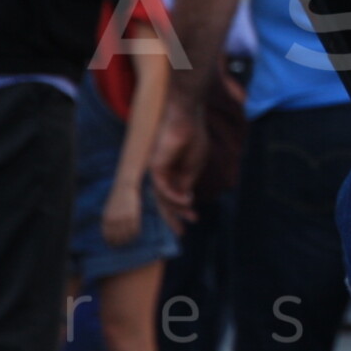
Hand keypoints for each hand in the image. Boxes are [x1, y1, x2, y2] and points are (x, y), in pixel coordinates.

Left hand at [102, 182, 142, 247]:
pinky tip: (137, 232)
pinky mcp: (133, 215)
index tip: (116, 245)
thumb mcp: (109, 209)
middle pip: (117, 237)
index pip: (108, 236)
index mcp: (106, 219)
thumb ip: (109, 220)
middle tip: (125, 243)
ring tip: (131, 239)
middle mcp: (113, 220)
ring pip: (127, 234)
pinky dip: (136, 232)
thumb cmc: (117, 197)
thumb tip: (110, 234)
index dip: (112, 242)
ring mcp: (123, 218)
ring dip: (129, 238)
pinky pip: (134, 228)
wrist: (125, 185)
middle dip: (121, 242)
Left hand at [150, 98, 206, 229]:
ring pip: (163, 198)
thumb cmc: (193, 136)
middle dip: (174, 217)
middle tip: (182, 234)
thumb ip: (187, 182)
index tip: (194, 219)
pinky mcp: (155, 167)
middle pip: (164, 201)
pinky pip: (163, 188)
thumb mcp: (195, 164)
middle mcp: (162, 173)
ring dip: (175, 211)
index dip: (183, 209)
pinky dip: (175, 197)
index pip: (174, 195)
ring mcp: (157, 171)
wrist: (186, 117)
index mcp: (172, 172)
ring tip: (189, 221)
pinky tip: (188, 201)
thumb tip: (185, 200)